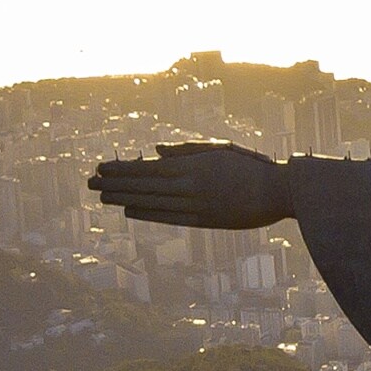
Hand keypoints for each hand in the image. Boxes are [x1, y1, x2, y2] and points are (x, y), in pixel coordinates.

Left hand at [88, 142, 293, 229]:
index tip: (101, 167)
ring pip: (151, 202)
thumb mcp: (220, 149)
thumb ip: (186, 150)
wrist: (280, 192)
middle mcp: (191, 187)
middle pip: (144, 186)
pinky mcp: (204, 220)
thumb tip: (155, 151)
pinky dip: (146, 213)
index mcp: (194, 166)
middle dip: (114, 184)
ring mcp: (196, 205)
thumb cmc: (252, 166)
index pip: (148, 168)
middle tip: (89, 182)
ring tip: (102, 196)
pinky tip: (129, 210)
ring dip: (123, 199)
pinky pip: (168, 217)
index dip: (122, 169)